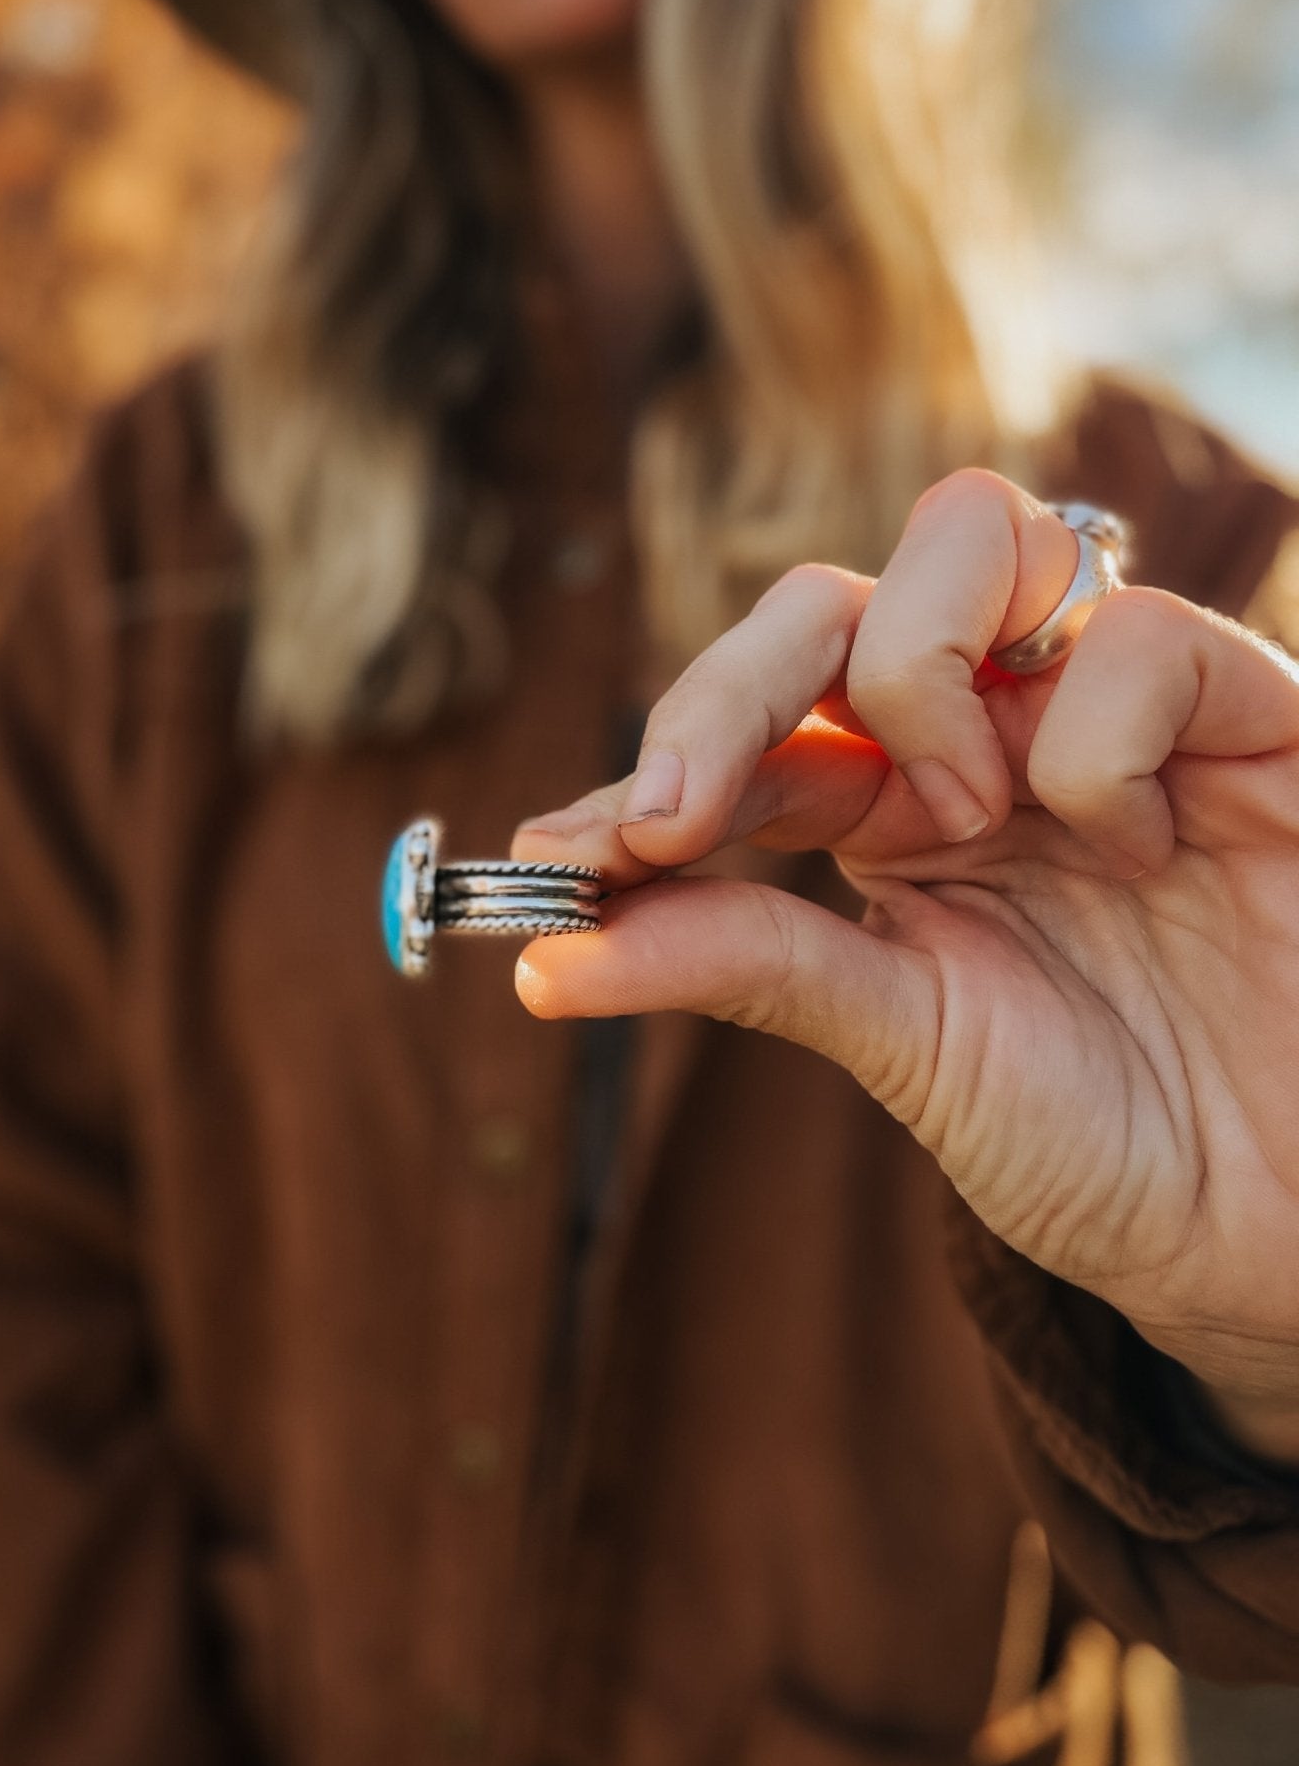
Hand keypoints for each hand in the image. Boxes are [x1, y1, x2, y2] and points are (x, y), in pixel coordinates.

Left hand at [513, 470, 1298, 1462]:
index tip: (562, 852)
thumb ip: (748, 967)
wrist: (1277, 1230)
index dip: (650, 767)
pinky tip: (1141, 847)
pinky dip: (1099, 746)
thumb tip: (540, 958)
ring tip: (969, 823)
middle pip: (825, 598)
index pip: (748, 726)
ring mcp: (1107, 709)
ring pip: (968, 536)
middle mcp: (988, 738)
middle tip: (686, 818)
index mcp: (891, 816)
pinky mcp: (1246, 710)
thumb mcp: (905, 1047)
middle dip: (728, 689)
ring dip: (916, 682)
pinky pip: (1134, 639)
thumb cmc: (1102, 1142)